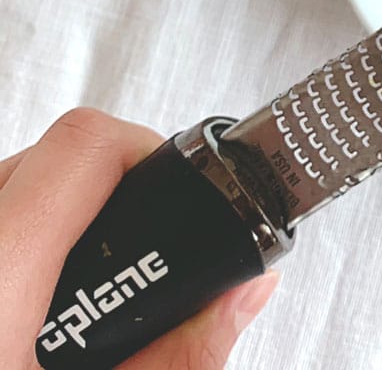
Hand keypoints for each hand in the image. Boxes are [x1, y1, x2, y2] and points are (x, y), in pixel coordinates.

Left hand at [3, 109, 277, 369]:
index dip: (144, 152)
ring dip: (50, 219)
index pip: (84, 147)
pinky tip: (20, 307)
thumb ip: (177, 360)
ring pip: (3, 186)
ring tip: (67, 295)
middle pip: (40, 159)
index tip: (172, 194)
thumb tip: (244, 291)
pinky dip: (10, 242)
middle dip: (101, 190)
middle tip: (128, 255)